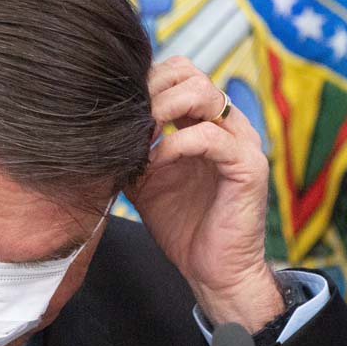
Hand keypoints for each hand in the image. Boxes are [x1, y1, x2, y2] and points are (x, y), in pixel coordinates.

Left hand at [127, 56, 282, 330]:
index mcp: (206, 122)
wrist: (212, 271)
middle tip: (127, 119)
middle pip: (190, 74)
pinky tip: (154, 162)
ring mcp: (242, 142)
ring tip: (140, 136)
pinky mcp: (248, 166)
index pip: (178, 74)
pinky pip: (210, 137)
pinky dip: (175, 145)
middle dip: (152, 90)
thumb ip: (132, 148)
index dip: (146, 83)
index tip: (119, 110)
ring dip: (163, 109)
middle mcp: (228, 125)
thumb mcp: (145, 180)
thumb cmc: (182, 225)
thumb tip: (98, 127)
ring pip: (205, 94)